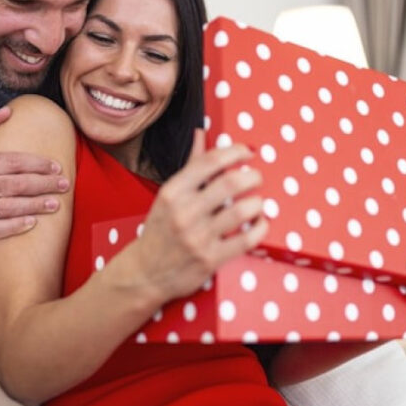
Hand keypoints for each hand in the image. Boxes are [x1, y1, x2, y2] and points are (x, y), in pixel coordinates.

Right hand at [0, 106, 68, 242]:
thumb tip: (8, 110)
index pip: (11, 162)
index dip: (36, 164)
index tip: (56, 167)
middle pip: (14, 184)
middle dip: (43, 184)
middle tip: (64, 185)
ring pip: (8, 207)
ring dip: (34, 206)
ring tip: (56, 204)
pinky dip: (14, 227)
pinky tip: (33, 223)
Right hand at [128, 130, 268, 303]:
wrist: (144, 273)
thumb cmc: (160, 230)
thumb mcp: (169, 195)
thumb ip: (191, 165)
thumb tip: (201, 133)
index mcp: (173, 191)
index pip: (210, 161)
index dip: (235, 152)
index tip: (247, 152)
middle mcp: (184, 212)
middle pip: (231, 183)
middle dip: (253, 176)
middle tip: (257, 178)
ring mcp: (198, 237)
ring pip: (242, 211)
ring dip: (258, 203)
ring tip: (258, 202)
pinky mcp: (210, 259)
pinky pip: (247, 240)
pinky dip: (260, 228)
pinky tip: (260, 223)